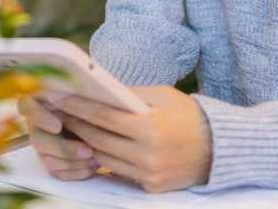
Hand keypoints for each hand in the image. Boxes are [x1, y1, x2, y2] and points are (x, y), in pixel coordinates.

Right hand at [18, 95, 97, 180]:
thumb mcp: (85, 96)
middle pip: (38, 140)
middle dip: (64, 149)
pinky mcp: (53, 163)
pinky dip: (77, 172)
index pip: (26, 106)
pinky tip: (93, 165)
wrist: (104, 124)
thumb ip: (76, 97)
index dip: (38, 117)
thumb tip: (73, 94)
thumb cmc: (93, 103)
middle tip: (88, 151)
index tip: (57, 126)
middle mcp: (37, 124)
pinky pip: (59, 173)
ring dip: (74, 162)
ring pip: (49, 160)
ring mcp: (43, 146)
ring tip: (96, 158)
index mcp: (40, 101)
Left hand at [56, 86, 211, 192]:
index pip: (104, 116)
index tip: (59, 98)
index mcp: (150, 127)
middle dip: (75, 125)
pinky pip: (118, 172)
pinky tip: (91, 146)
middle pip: (98, 139)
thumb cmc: (188, 115)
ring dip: (84, 144)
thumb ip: (129, 94)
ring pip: (104, 158)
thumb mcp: (161, 95)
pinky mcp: (151, 187)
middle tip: (58, 113)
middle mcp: (148, 154)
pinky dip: (103, 159)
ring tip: (70, 129)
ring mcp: (149, 174)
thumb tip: (97, 90)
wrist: (219, 147)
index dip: (78, 107)